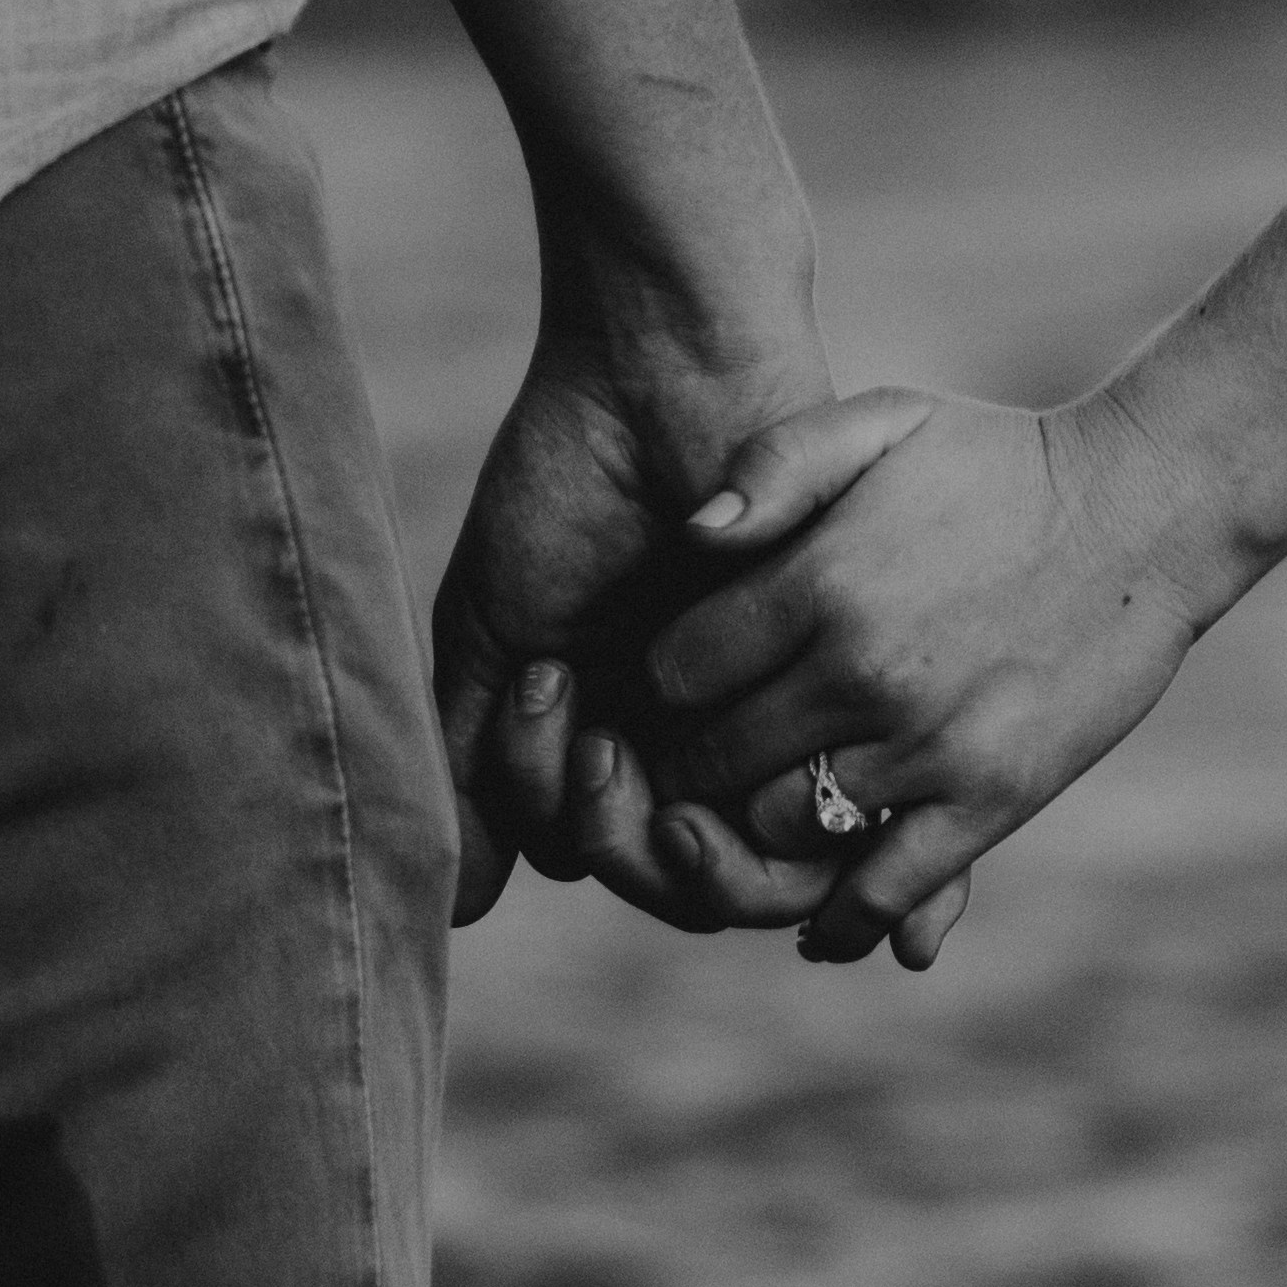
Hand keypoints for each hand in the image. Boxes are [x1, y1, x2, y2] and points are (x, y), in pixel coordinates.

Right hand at [433, 304, 858, 934]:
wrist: (661, 373)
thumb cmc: (570, 485)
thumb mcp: (497, 629)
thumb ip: (477, 763)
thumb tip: (459, 913)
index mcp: (626, 727)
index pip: (597, 845)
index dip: (562, 811)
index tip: (536, 689)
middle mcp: (701, 742)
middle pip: (665, 872)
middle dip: (606, 831)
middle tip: (582, 733)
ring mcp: (765, 725)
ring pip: (727, 865)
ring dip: (647, 828)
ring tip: (603, 730)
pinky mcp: (827, 704)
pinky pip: (814, 824)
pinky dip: (741, 817)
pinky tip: (681, 733)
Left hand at [637, 380, 1221, 964]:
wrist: (1148, 512)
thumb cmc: (1002, 463)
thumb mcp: (884, 421)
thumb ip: (774, 461)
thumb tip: (692, 536)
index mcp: (820, 580)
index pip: (673, 673)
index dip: (666, 684)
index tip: (688, 685)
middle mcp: (861, 671)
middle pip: (711, 761)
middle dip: (694, 764)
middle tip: (707, 760)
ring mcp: (927, 744)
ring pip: (780, 827)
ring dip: (760, 826)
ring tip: (769, 805)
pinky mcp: (990, 800)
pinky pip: (880, 890)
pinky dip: (836, 919)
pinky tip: (817, 917)